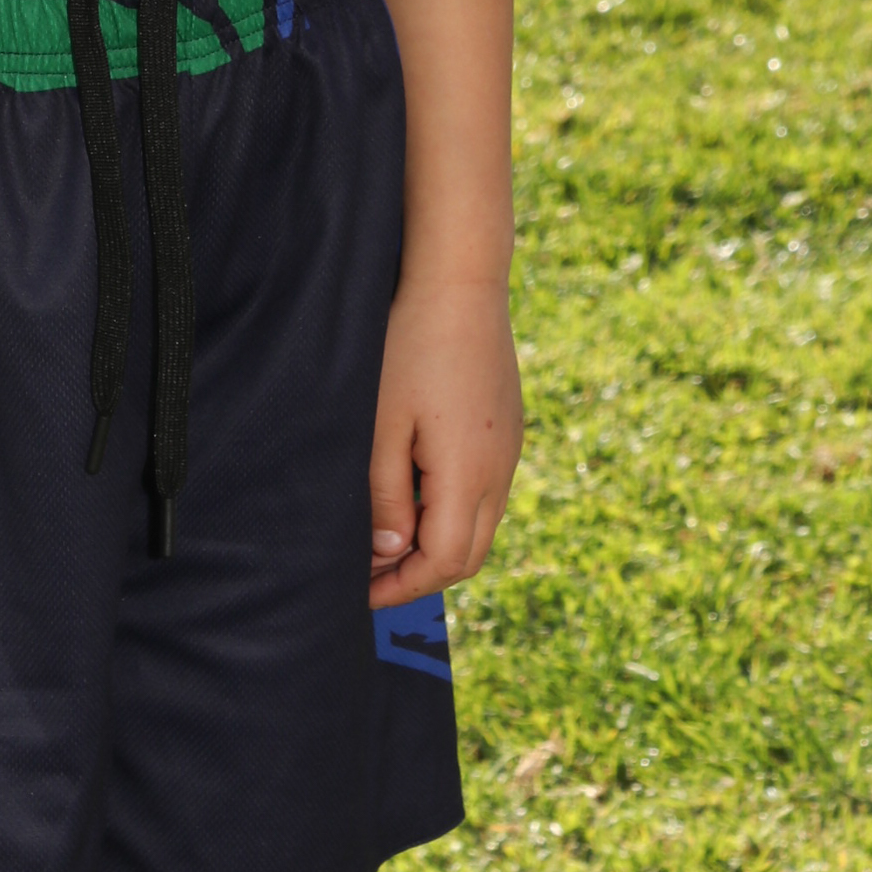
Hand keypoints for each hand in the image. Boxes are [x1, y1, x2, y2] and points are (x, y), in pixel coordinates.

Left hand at [368, 274, 521, 608]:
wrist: (460, 279)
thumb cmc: (409, 346)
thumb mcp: (382, 424)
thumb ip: (387, 495)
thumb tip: (391, 551)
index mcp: (469, 476)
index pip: (443, 562)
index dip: (401, 586)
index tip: (361, 592)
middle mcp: (500, 470)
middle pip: (469, 555)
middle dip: (421, 574)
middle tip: (372, 575)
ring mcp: (510, 448)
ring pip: (482, 524)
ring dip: (438, 541)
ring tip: (388, 535)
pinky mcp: (508, 425)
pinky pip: (487, 489)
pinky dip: (453, 508)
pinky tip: (416, 489)